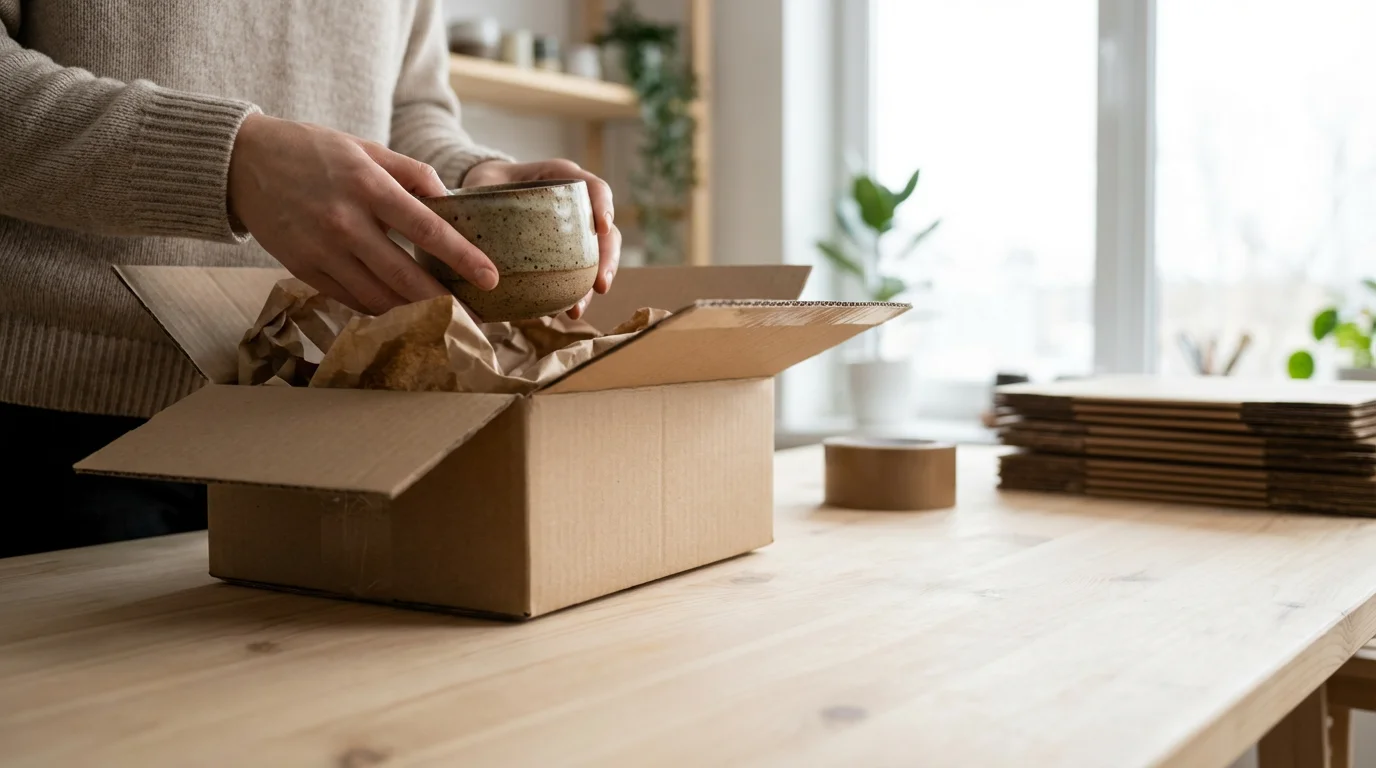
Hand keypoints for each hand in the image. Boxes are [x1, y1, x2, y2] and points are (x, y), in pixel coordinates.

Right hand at [228, 114, 497, 314]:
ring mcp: (321, 251)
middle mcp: (345, 223)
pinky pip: (350, 299)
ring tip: (445, 322)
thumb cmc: (312, 151)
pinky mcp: (303, 270)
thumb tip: (446, 199)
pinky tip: (402, 313)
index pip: (426, 228)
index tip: (491, 279)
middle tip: (476, 322)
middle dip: (445, 303)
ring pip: (378, 297)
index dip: (462, 257)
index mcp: (367, 186)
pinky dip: (379, 308)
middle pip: (404, 275)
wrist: (241, 163)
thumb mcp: (364, 148)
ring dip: (414, 313)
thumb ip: (409, 172)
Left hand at [462, 159, 619, 319]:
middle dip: (608, 259)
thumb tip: (451, 226)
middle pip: (607, 230)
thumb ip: (472, 197)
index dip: (602, 205)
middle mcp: (575, 207)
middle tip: (601, 285)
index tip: (601, 227)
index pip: (593, 187)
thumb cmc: (484, 185)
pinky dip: (575, 293)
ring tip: (577, 310)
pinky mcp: (566, 255)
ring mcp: (575, 233)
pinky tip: (563, 312)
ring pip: (598, 257)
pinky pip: (578, 273)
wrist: (483, 195)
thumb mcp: (479, 184)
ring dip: (593, 284)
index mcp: (560, 179)